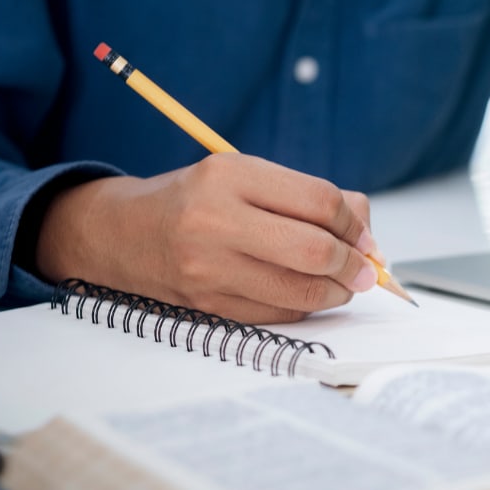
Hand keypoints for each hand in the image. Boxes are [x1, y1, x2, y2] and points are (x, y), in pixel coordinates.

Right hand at [35, 153, 378, 322]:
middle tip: (366, 269)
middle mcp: (215, 221)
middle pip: (313, 250)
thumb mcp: (245, 175)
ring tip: (344, 284)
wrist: (123, 235)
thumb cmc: (196, 200)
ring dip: (336, 292)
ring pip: (300, 291)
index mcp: (229, 175)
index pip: (318, 201)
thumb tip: (365, 227)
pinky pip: (278, 314)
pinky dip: (305, 307)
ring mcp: (209, 269)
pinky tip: (307, 294)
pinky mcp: (208, 306)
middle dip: (353, 264)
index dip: (354, 223)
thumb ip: (306, 195)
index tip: (364, 235)